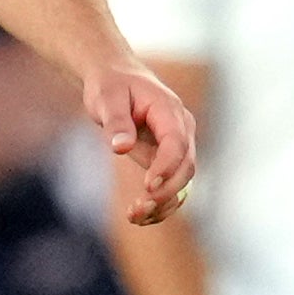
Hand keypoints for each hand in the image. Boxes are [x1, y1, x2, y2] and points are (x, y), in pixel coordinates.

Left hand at [85, 58, 197, 226]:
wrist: (116, 78)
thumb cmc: (111, 85)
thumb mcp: (106, 98)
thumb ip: (115, 121)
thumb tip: (121, 147)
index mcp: (169, 110)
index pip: (177, 142)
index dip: (166, 166)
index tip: (147, 186)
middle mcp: (182, 128)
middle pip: (186, 166)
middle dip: (167, 191)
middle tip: (138, 208)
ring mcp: (179, 145)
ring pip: (183, 181)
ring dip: (164, 203)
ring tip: (134, 216)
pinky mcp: (169, 159)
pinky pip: (172, 186)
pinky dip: (160, 204)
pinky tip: (138, 216)